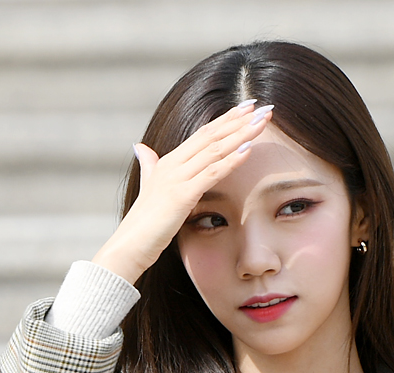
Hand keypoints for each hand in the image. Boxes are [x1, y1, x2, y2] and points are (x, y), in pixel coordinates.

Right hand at [92, 102, 273, 284]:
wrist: (130, 245)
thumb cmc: (143, 223)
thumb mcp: (148, 187)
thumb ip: (149, 165)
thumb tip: (140, 146)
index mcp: (169, 161)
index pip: (203, 133)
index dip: (226, 119)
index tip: (247, 107)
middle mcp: (173, 164)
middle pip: (211, 135)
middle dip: (239, 120)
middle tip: (263, 106)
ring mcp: (177, 178)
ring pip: (215, 150)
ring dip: (241, 134)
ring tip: (262, 120)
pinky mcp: (182, 196)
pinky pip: (211, 174)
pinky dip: (231, 160)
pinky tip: (249, 149)